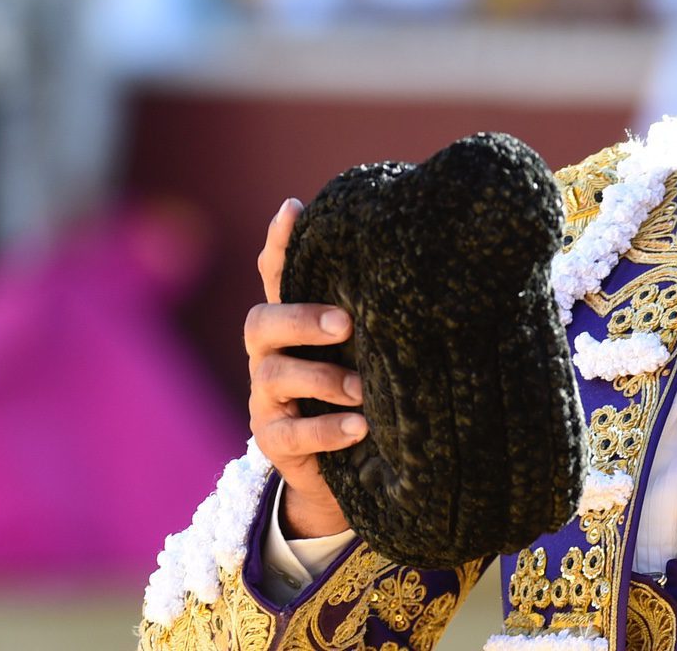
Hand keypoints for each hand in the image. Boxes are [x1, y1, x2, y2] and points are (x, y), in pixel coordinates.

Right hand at [246, 198, 364, 538]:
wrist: (347, 465)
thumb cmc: (363, 386)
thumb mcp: (369, 345)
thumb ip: (376, 305)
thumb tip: (414, 246)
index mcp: (293, 322)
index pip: (276, 276)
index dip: (280, 244)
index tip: (294, 211)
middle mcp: (270, 353)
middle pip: (262, 322)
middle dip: (301, 319)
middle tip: (346, 324)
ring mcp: (267, 397)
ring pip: (274, 376)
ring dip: (322, 379)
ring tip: (363, 389)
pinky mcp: (274, 439)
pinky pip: (289, 432)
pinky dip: (325, 429)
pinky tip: (359, 427)